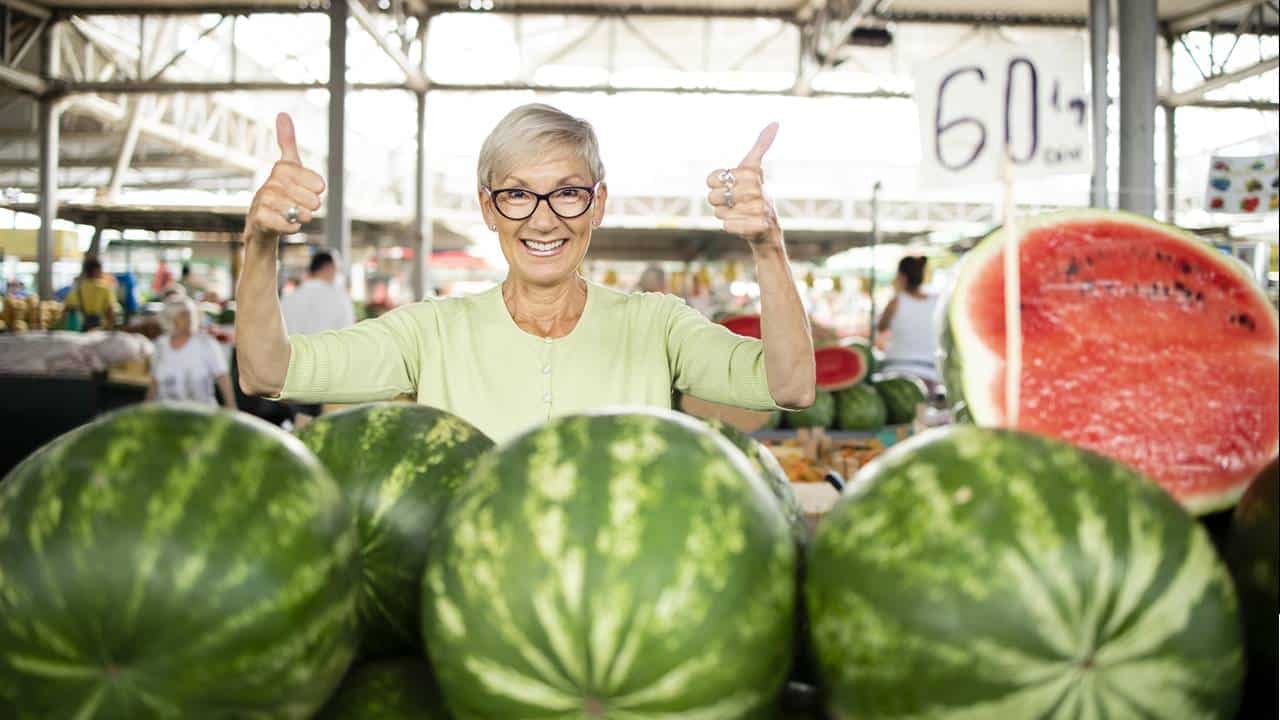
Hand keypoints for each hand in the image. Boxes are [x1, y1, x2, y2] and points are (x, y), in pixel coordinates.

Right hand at [244, 113, 326, 242]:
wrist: (262, 224)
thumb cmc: (280, 193)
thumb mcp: (288, 167)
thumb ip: (287, 142)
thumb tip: (281, 113)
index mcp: (282, 170)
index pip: (315, 181)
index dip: (316, 188)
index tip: (312, 189)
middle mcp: (270, 183)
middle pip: (309, 198)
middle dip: (311, 205)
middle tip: (304, 206)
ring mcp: (263, 201)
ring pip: (297, 211)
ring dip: (302, 216)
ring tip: (296, 215)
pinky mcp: (259, 219)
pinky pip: (284, 224)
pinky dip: (291, 227)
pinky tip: (288, 224)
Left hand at [706, 123, 781, 249]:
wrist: (767, 227)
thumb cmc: (755, 195)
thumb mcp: (754, 168)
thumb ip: (761, 146)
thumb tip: (776, 122)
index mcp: (751, 173)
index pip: (711, 177)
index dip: (714, 184)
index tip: (728, 185)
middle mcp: (757, 189)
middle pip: (713, 197)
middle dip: (719, 202)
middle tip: (732, 202)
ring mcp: (759, 209)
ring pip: (720, 213)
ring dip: (725, 215)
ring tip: (739, 213)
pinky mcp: (758, 227)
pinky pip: (728, 226)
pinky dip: (730, 227)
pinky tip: (741, 224)